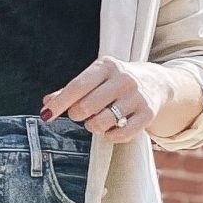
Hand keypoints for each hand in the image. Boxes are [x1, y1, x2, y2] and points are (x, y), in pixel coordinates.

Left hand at [40, 55, 183, 143]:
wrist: (156, 82)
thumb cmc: (115, 82)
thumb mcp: (95, 78)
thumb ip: (70, 90)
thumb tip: (47, 103)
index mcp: (106, 66)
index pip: (77, 86)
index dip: (60, 103)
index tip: (47, 115)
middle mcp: (123, 79)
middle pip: (88, 106)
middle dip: (78, 115)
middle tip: (80, 114)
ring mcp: (137, 96)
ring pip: (103, 122)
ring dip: (94, 126)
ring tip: (97, 121)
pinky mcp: (148, 113)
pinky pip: (123, 133)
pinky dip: (111, 136)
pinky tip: (110, 130)